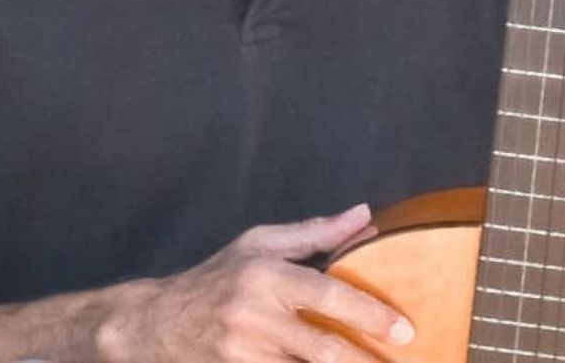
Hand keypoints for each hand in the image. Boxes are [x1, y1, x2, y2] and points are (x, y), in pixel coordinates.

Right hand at [95, 203, 413, 361]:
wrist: (161, 324)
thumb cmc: (219, 277)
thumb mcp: (261, 243)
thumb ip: (316, 233)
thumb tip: (363, 215)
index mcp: (266, 275)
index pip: (327, 294)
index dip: (368, 313)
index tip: (403, 328)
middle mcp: (256, 316)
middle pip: (322, 347)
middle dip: (365, 360)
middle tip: (402, 358)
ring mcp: (246, 354)